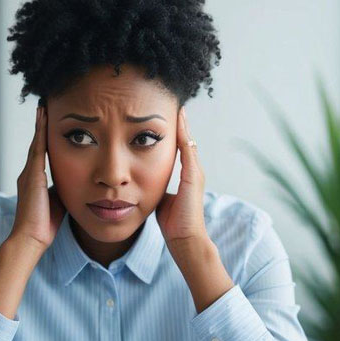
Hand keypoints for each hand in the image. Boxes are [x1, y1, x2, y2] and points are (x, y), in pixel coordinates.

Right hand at [9, 105, 65, 251]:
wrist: (31, 238)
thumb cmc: (45, 226)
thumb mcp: (59, 201)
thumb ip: (64, 189)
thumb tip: (78, 182)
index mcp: (35, 180)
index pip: (42, 152)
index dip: (46, 136)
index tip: (51, 120)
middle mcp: (29, 173)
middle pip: (38, 143)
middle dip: (41, 125)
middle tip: (45, 105)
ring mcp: (28, 173)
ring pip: (36, 142)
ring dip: (40, 124)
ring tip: (43, 106)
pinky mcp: (31, 176)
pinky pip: (37, 149)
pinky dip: (40, 132)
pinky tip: (44, 118)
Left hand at [156, 106, 208, 251]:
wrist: (185, 239)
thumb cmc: (173, 224)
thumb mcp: (162, 198)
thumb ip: (157, 187)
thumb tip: (144, 181)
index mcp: (186, 174)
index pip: (179, 146)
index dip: (171, 130)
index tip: (162, 114)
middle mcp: (193, 170)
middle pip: (185, 138)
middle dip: (177, 121)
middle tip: (170, 100)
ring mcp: (195, 172)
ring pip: (187, 140)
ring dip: (181, 123)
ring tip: (176, 105)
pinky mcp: (193, 177)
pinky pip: (188, 150)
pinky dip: (183, 135)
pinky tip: (177, 122)